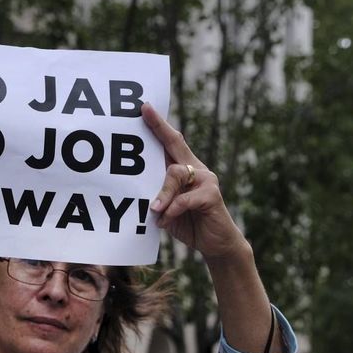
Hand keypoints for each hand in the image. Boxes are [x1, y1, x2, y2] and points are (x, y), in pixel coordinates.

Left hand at [141, 104, 247, 260]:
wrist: (216, 245)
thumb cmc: (189, 224)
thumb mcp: (167, 209)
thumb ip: (157, 196)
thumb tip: (136, 188)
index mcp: (185, 170)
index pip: (170, 143)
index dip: (158, 125)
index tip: (144, 108)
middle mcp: (196, 169)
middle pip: (175, 145)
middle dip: (159, 129)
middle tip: (144, 114)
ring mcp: (206, 180)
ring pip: (175, 174)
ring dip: (162, 193)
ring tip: (155, 210)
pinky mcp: (212, 195)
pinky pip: (185, 198)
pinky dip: (172, 209)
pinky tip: (165, 220)